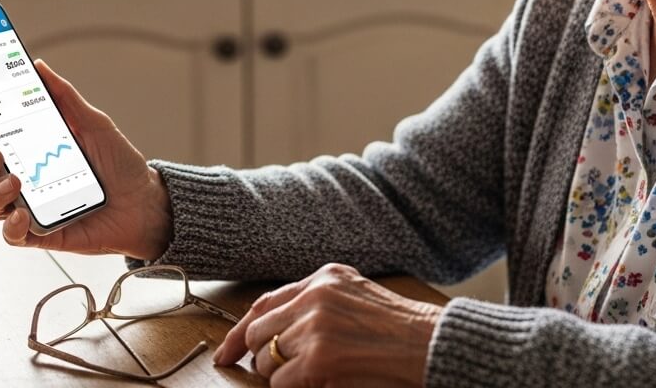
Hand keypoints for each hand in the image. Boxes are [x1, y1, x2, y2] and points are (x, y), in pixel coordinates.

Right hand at [0, 59, 172, 257]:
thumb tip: (39, 66)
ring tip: (15, 182)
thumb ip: (65, 97)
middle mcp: (21, 176)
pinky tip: (23, 215)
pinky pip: (11, 234)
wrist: (145, 203)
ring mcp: (27, 205)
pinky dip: (11, 226)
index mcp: (27, 147)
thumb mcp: (94, 123)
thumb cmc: (118, 163)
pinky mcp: (40, 233)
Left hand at [213, 263, 443, 386]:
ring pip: (266, 360)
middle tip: (285, 370)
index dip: (239, 331)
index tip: (226, 352)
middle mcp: (315, 297)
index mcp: (324, 278)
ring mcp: (314, 326)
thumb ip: (317, 302)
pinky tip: (321, 382)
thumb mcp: (356, 296)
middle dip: (264, 357)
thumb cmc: (400, 329)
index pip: (265, 302)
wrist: (429, 344)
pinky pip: (281, 382)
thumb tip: (277, 330)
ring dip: (284, 375)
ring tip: (317, 374)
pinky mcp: (318, 357)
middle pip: (258, 332)